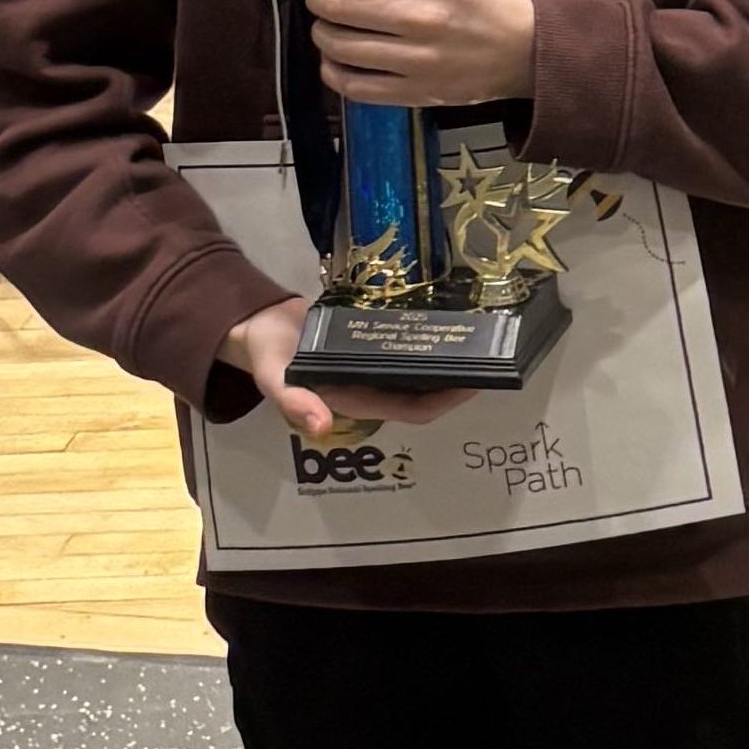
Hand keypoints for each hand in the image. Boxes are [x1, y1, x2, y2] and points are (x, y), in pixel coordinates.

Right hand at [217, 292, 478, 436]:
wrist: (257, 326)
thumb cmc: (267, 354)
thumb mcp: (273, 377)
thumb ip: (293, 401)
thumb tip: (320, 427)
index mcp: (356, 401)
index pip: (413, 409)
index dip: (445, 401)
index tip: (475, 382)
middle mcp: (371, 388)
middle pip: (426, 392)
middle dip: (458, 380)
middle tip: (490, 353)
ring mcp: (373, 367)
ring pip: (421, 371)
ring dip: (447, 361)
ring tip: (477, 336)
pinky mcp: (371, 345)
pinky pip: (407, 348)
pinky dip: (427, 341)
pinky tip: (448, 320)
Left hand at [308, 0, 537, 108]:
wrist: (524, 52)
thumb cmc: (486, 1)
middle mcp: (422, 17)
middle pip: (339, 6)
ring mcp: (417, 60)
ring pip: (339, 45)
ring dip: (322, 32)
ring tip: (328, 27)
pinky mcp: (415, 92)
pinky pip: (353, 85)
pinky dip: (332, 71)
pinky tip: (336, 60)